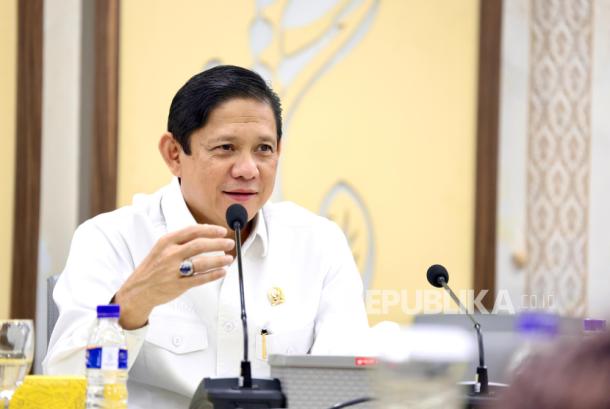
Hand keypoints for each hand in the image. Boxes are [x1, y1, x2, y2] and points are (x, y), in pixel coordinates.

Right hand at [114, 224, 234, 328]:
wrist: (137, 290)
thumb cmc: (153, 267)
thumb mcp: (162, 248)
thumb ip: (181, 241)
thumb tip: (206, 233)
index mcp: (166, 241)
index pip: (192, 231)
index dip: (210, 230)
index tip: (222, 231)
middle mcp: (170, 254)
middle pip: (199, 245)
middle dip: (218, 243)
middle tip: (229, 243)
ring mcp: (173, 270)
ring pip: (201, 262)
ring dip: (218, 260)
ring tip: (229, 258)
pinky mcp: (178, 285)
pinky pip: (200, 279)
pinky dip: (213, 275)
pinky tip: (222, 272)